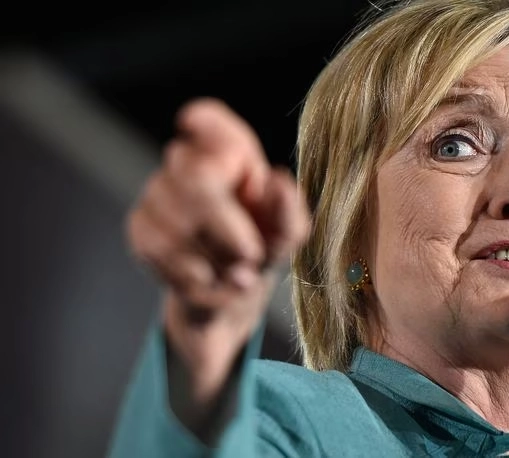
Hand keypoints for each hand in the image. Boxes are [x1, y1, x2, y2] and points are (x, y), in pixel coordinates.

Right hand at [126, 97, 310, 402]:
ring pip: (177, 222)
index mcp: (233, 155)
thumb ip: (290, 210)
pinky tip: (206, 278)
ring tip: (233, 272)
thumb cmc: (264, 246)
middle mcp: (190, 164)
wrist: (232, 289)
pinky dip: (190, 273)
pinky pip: (160, 249)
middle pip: (196, 178)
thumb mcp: (289, 232)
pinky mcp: (139, 226)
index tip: (191, 120)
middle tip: (249, 254)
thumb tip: (279, 180)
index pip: (212, 122)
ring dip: (212, 257)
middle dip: (226, 225)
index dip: (204, 121)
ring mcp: (158, 191)